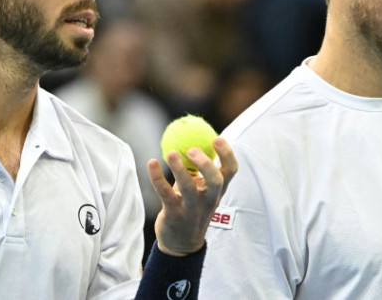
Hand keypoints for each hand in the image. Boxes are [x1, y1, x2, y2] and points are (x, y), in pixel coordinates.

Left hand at [146, 137, 236, 255]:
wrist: (181, 244)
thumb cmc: (190, 207)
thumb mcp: (200, 189)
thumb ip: (198, 168)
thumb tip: (193, 138)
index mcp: (217, 190)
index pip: (230, 171)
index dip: (227, 154)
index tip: (217, 137)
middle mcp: (209, 200)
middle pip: (216, 180)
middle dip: (206, 163)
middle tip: (192, 149)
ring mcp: (192, 209)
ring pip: (189, 188)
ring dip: (180, 170)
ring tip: (171, 153)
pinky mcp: (174, 215)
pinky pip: (165, 194)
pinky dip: (157, 177)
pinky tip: (151, 163)